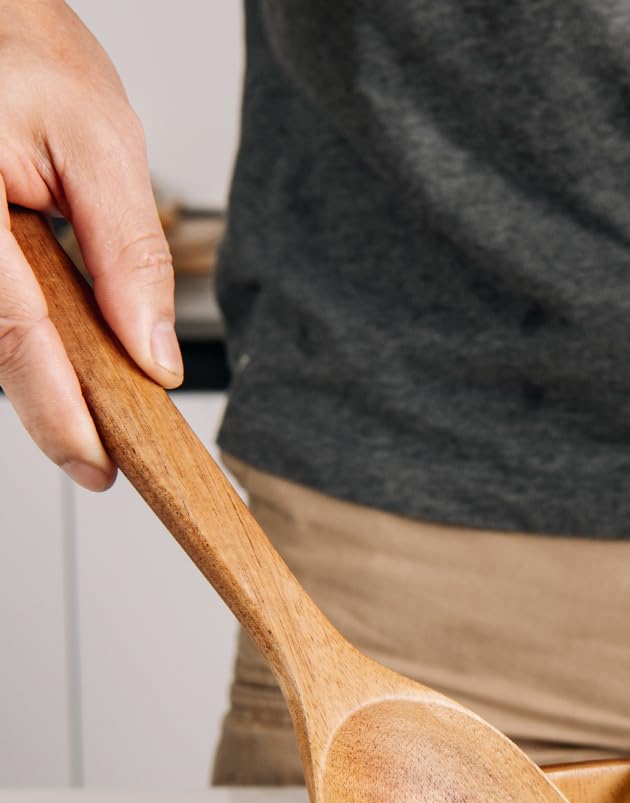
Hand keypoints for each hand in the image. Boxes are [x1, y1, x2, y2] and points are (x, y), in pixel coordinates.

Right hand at [0, 0, 179, 490]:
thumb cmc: (19, 50)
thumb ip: (129, 253)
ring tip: (88, 392)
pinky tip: (55, 343)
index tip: (97, 465)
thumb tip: (154, 354)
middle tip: (102, 452)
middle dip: (51, 401)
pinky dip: (20, 332)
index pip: (10, 332)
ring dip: (35, 365)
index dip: (57, 411)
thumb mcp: (99, 140)